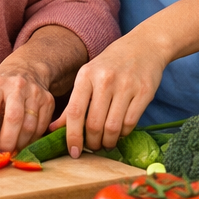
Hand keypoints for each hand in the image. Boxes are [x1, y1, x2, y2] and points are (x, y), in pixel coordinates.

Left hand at [0, 52, 56, 155]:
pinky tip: (24, 141)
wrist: (27, 68)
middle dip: (7, 142)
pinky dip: (32, 139)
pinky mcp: (48, 100)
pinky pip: (42, 126)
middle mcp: (17, 86)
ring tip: (12, 150)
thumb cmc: (0, 87)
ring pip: (30, 125)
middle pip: (14, 119)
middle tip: (1, 154)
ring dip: (20, 143)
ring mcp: (35, 93)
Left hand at [52, 31, 166, 156]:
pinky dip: (124, 133)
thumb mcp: (88, 77)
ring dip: (109, 141)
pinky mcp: (145, 91)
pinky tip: (121, 132)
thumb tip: (53, 129)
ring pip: (113, 127)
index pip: (75, 113)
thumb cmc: (112, 64)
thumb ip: (73, 104)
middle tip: (93, 147)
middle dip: (92, 143)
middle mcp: (106, 80)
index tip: (73, 152)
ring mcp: (126, 86)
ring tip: (107, 142)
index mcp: (86, 76)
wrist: (144, 46)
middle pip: (94, 124)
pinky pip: (131, 122)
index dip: (72, 137)